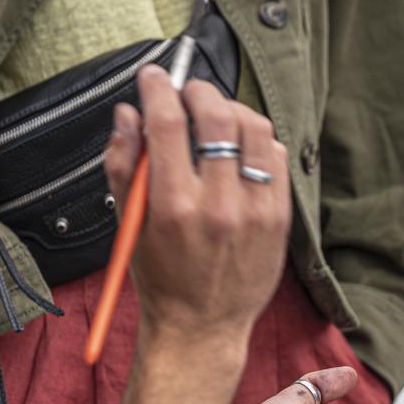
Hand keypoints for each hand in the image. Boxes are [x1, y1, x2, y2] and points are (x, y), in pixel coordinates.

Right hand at [104, 66, 291, 341]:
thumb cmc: (160, 276)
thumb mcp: (128, 226)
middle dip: (198, 91)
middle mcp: (217, 206)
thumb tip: (126, 113)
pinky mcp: (280, 218)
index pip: (167, 122)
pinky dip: (259, 139)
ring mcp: (255, 211)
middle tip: (188, 92)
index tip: (154, 76)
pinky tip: (242, 146)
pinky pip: (277, 156)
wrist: (202, 327)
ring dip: (233, 110)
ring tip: (217, 117)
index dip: (158, 87)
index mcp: (171, 206)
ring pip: (254, 129)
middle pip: (216, 116)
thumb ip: (123, 165)